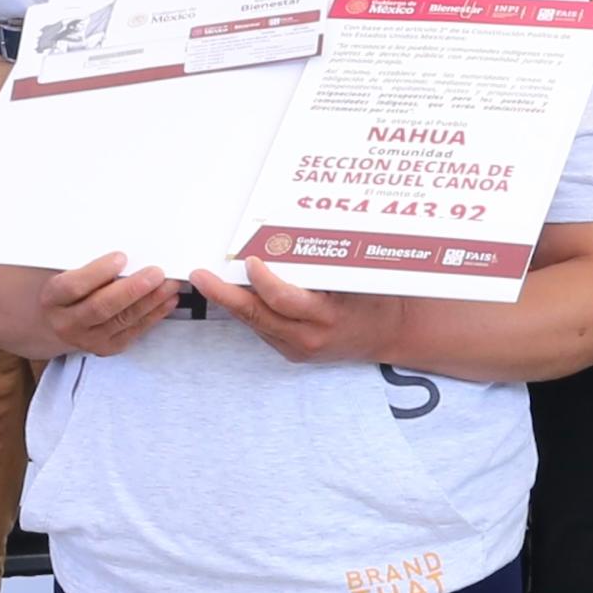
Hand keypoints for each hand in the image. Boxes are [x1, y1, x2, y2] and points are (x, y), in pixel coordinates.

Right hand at [41, 251, 182, 356]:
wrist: (59, 321)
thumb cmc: (68, 289)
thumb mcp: (66, 272)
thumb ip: (84, 263)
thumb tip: (122, 251)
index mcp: (53, 299)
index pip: (73, 287)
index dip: (98, 272)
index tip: (121, 257)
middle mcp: (67, 323)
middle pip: (102, 307)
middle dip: (132, 289)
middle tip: (156, 273)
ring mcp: (88, 339)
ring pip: (122, 320)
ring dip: (150, 301)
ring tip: (170, 284)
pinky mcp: (107, 347)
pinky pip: (134, 330)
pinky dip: (154, 314)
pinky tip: (168, 300)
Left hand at [194, 259, 381, 364]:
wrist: (392, 334)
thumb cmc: (378, 299)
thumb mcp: (359, 279)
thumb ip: (325, 264)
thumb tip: (290, 239)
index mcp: (327, 317)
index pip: (283, 299)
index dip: (262, 280)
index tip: (250, 260)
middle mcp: (309, 337)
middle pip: (256, 315)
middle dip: (223, 295)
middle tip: (200, 276)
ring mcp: (298, 348)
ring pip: (254, 322)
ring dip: (231, 301)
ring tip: (209, 280)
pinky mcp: (293, 353)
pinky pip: (263, 328)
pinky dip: (248, 309)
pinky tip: (236, 293)